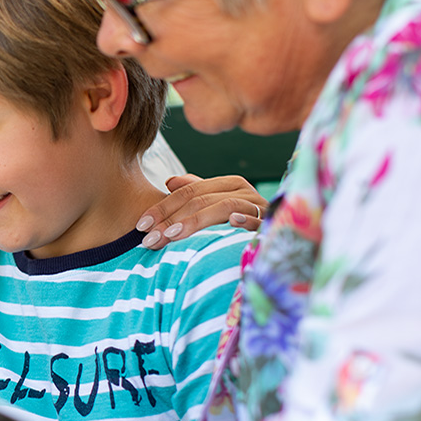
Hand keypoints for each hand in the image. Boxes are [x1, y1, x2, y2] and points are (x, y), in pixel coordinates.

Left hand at [136, 174, 266, 249]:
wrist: (279, 239)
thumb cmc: (241, 225)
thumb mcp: (215, 207)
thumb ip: (196, 193)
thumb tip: (170, 181)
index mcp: (228, 185)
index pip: (188, 191)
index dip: (162, 207)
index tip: (140, 226)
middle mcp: (244, 191)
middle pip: (200, 199)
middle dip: (170, 219)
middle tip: (148, 239)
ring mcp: (258, 207)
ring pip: (222, 207)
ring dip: (194, 222)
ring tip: (170, 236)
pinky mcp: (271, 225)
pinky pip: (257, 220)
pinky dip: (244, 219)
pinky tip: (231, 223)